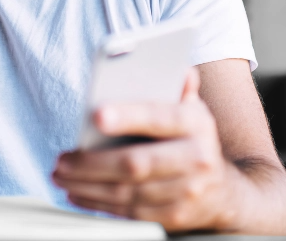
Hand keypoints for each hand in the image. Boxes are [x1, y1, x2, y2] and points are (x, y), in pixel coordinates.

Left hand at [53, 68, 234, 231]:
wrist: (224, 192)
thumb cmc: (192, 139)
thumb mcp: (192, 108)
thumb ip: (179, 87)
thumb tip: (178, 68)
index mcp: (197, 123)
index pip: (160, 117)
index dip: (128, 116)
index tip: (96, 115)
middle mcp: (197, 158)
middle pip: (136, 163)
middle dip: (92, 163)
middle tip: (62, 160)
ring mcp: (187, 192)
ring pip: (128, 192)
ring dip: (88, 185)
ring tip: (61, 175)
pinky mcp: (173, 217)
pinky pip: (129, 213)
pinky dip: (98, 204)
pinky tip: (78, 193)